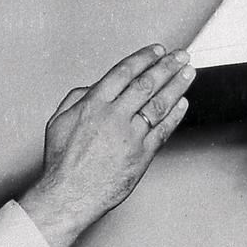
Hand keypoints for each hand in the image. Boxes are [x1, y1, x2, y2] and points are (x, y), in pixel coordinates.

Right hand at [20, 43, 192, 246]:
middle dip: (167, 66)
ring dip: (177, 85)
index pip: (124, 72)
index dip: (144, 59)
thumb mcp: (58, 121)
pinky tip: (182, 104)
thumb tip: (95, 86)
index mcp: (93, 105)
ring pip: (159, 104)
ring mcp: (130, 136)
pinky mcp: (142, 155)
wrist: (70, 194)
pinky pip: (163, 130)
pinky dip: (175, 115)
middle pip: (146, 84)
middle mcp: (114, 117)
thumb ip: (77, 98)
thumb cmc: (62, 163)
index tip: (156, 51)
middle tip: (180, 56)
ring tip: (188, 73)